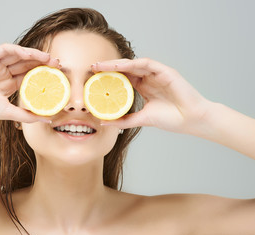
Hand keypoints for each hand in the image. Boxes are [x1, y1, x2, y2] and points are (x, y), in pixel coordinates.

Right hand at [0, 43, 59, 124]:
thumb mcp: (9, 113)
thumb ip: (28, 115)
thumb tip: (48, 119)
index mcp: (9, 84)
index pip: (30, 75)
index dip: (44, 73)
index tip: (58, 74)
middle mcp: (4, 73)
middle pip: (27, 63)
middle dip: (42, 62)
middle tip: (57, 64)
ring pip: (18, 55)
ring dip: (34, 54)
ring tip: (48, 58)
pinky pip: (5, 50)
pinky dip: (18, 50)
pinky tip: (30, 55)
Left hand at [92, 58, 210, 134]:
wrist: (191, 120)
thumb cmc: (171, 120)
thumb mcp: (141, 119)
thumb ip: (123, 120)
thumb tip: (104, 123)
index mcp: (144, 88)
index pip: (122, 79)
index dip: (108, 78)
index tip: (92, 79)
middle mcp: (149, 79)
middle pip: (125, 70)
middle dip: (108, 68)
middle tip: (91, 68)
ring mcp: (157, 74)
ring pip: (133, 64)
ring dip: (116, 64)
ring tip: (101, 65)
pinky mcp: (166, 71)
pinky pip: (146, 64)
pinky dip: (132, 64)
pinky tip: (119, 66)